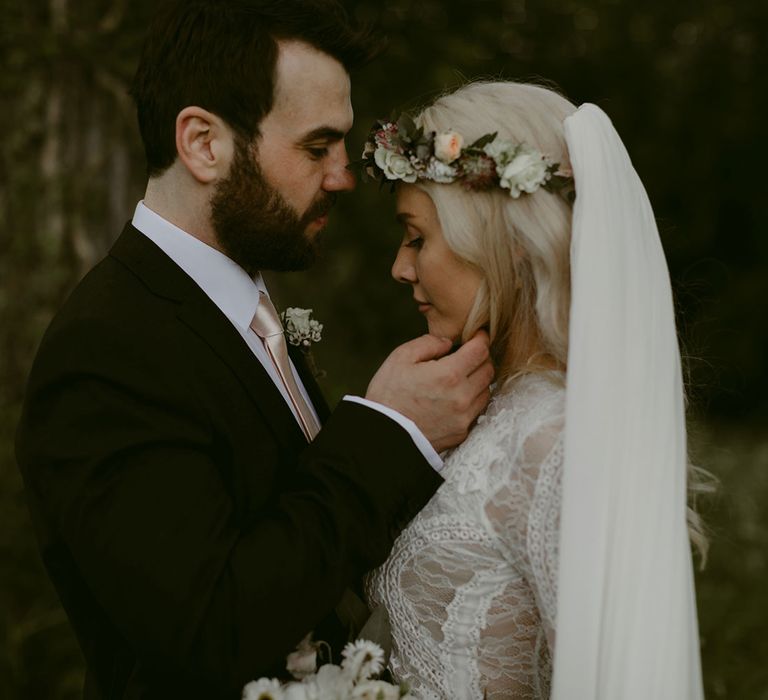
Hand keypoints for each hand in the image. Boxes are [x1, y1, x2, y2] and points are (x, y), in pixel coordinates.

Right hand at [366, 331, 493, 452]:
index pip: (480, 350)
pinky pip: (476, 410)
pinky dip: (472, 400)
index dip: (481, 338)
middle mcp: (462, 397)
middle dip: (481, 358)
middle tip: (468, 355)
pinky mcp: (461, 433)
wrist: (382, 435)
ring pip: (486, 391)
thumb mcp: (401, 358)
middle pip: (488, 370)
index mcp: (449, 374)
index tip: (477, 335)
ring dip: (478, 380)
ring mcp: (464, 417)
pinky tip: (455, 397)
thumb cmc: (388, 395)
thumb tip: (448, 343)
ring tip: (460, 377)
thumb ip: (428, 343)